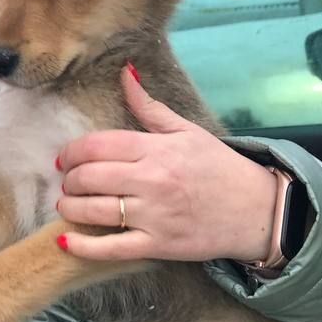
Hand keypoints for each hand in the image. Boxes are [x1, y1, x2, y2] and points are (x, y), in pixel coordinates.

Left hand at [55, 64, 278, 261]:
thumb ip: (149, 106)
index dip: (73, 151)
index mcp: (157, 149)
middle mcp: (152, 180)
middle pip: (90, 177)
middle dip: (70, 180)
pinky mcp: (158, 245)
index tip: (65, 158)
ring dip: (70, 208)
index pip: (98, 145)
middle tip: (68, 182)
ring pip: (95, 211)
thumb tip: (124, 72)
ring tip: (67, 205)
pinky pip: (111, 248)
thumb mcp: (186, 131)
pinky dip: (83, 246)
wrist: (257, 209)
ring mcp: (154, 215)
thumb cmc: (219, 168)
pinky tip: (67, 240)